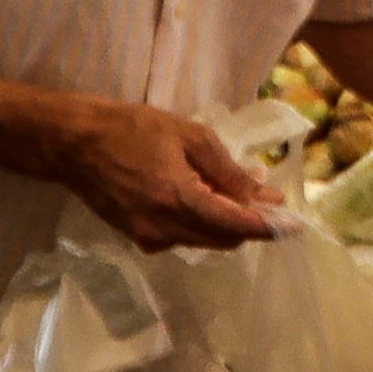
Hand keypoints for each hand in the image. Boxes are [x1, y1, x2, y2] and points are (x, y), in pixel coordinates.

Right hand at [47, 99, 283, 249]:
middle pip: (224, 239)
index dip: (270, 227)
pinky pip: (184, 238)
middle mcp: (164, 229)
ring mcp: (149, 238)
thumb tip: (266, 196)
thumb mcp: (191, 138)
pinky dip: (204, 223)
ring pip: (206, 241)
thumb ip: (230, 172)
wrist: (76, 144)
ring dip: (229, 223)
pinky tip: (208, 197)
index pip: (236, 226)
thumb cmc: (134, 130)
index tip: (296, 226)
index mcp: (178, 200)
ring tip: (241, 191)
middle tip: (270, 198)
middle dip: (252, 224)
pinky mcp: (139, 239)